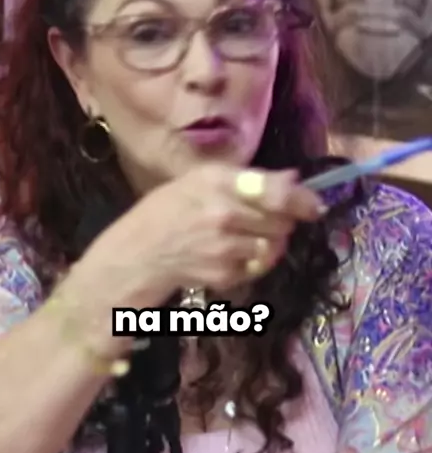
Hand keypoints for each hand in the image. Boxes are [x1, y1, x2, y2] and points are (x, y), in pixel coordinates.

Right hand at [81, 164, 324, 297]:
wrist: (138, 253)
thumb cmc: (167, 209)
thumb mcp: (201, 180)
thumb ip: (249, 178)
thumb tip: (294, 179)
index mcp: (217, 183)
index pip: (277, 193)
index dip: (303, 201)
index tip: (315, 206)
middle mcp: (224, 214)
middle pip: (282, 222)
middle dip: (283, 222)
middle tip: (269, 220)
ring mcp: (225, 248)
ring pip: (274, 247)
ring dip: (270, 243)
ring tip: (248, 238)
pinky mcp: (225, 275)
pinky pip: (257, 269)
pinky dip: (253, 263)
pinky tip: (232, 255)